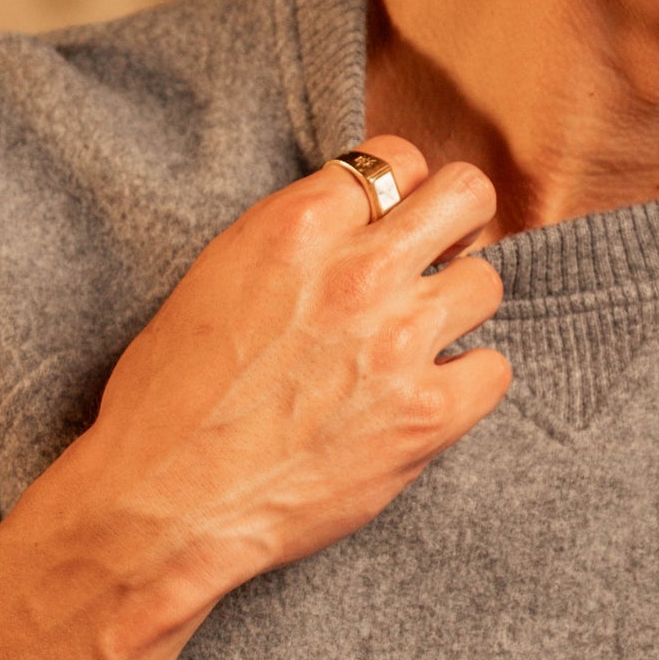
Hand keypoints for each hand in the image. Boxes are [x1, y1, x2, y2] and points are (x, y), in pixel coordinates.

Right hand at [69, 134, 511, 659]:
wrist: (164, 500)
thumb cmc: (169, 398)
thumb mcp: (216, 277)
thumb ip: (294, 240)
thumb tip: (348, 226)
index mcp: (298, 226)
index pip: (397, 158)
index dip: (399, 193)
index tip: (391, 224)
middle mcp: (359, 272)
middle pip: (466, 196)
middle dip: (456, 224)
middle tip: (436, 260)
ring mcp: (399, 342)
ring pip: (485, 283)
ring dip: (455, 310)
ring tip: (416, 344)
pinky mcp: (427, 415)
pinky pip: (494, 370)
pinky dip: (466, 384)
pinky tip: (425, 398)